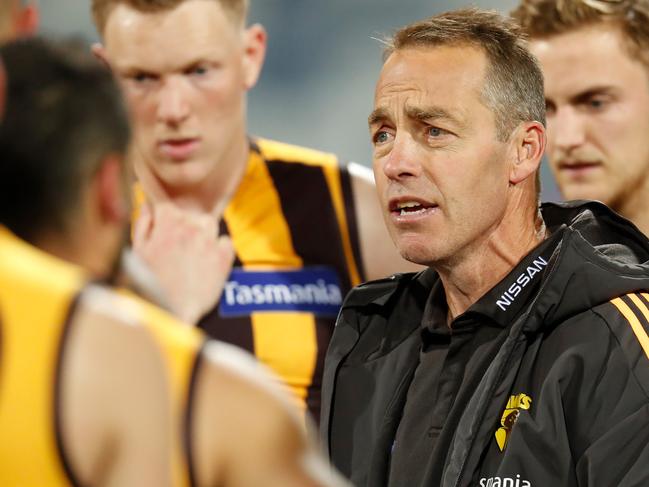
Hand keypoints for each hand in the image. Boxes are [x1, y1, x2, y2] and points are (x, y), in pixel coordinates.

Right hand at [132, 202, 234, 324]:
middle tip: (178, 246)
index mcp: (168, 224)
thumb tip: (148, 205)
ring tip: (193, 253)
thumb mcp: (138, 252)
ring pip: (210, 224)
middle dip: (185, 226)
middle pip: (191, 214)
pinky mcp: (224, 257)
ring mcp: (210, 242)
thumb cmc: (152, 283)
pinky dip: (220, 248)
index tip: (164, 223)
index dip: (165, 213)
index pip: (168, 203)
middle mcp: (191, 228)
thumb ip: (143, 223)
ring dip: (204, 233)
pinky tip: (208, 262)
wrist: (173, 312)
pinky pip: (226, 241)